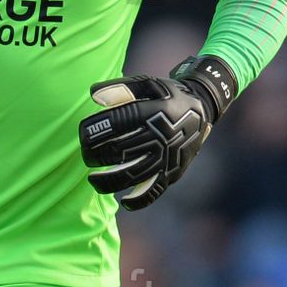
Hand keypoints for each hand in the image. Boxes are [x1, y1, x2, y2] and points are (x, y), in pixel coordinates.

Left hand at [78, 55, 236, 210]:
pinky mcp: (173, 172)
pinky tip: (124, 201)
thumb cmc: (168, 95)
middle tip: (86, 155)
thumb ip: (120, 88)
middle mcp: (159, 137)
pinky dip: (139, 200)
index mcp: (151, 112)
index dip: (94, 130)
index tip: (82, 135)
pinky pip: (156, 191)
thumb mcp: (149, 84)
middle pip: (119, 150)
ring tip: (92, 179)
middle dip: (95, 155)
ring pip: (132, 175)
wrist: (203, 109)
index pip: (116, 123)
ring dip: (108, 180)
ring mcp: (166, 157)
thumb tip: (94, 97)